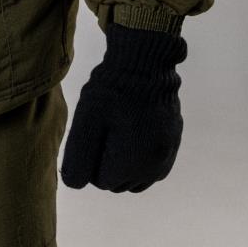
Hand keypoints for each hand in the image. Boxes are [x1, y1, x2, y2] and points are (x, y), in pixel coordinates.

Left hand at [60, 21, 187, 192]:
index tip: (93, 130)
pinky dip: (138, 156)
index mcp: (131, 163)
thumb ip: (78, 156)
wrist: (146, 62)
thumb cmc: (112, 89)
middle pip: (117, 182)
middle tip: (104, 127)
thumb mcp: (86, 120)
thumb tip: (75, 184)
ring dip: (122, 162)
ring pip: (134, 177)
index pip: (99, 180)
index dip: (90, 156)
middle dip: (106, 162)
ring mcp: (166, 156)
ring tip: (117, 129)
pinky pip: (150, 166)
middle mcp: (153, 167)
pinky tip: (131, 130)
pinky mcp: (172, 145)